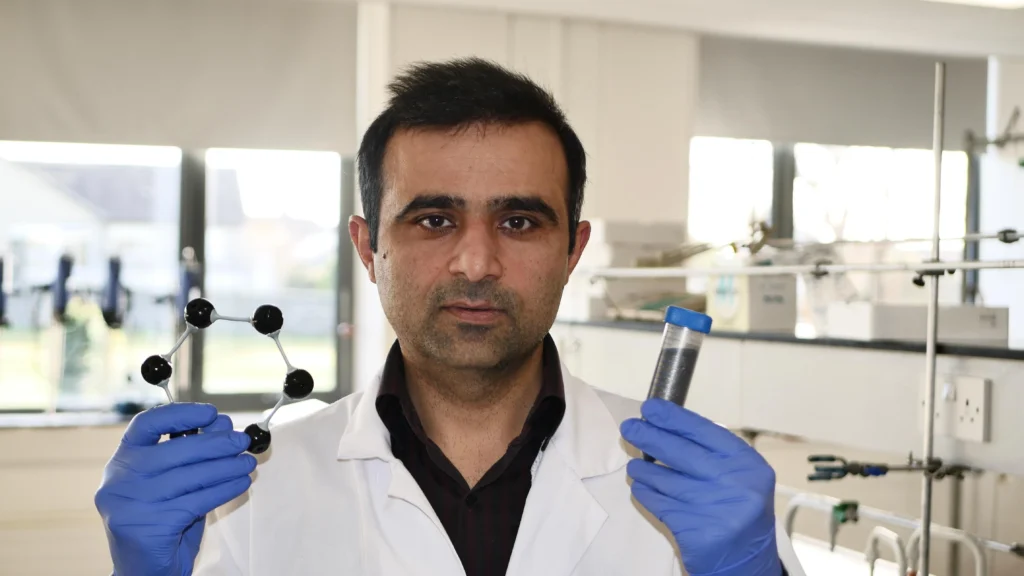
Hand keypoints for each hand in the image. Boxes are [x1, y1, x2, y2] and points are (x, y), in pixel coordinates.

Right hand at [95, 403, 256, 575]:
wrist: (146, 569)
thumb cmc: (162, 519)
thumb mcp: (173, 479)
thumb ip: (190, 452)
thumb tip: (221, 423)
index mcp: (122, 460)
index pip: (146, 424)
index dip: (180, 413)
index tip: (210, 413)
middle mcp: (119, 479)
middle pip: (175, 450)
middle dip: (215, 443)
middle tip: (242, 440)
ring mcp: (130, 504)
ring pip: (190, 476)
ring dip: (226, 467)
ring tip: (248, 462)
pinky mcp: (148, 526)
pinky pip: (197, 501)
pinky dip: (224, 490)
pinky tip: (240, 483)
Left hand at [621, 398, 780, 575]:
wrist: (748, 562)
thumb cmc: (738, 509)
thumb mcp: (739, 476)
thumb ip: (711, 453)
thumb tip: (666, 425)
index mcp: (747, 464)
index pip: (703, 431)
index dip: (673, 418)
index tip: (650, 408)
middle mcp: (734, 483)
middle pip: (680, 452)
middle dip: (649, 436)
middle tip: (629, 427)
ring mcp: (714, 508)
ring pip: (665, 479)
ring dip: (643, 469)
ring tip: (635, 466)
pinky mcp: (695, 530)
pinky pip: (659, 503)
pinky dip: (646, 493)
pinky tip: (642, 487)